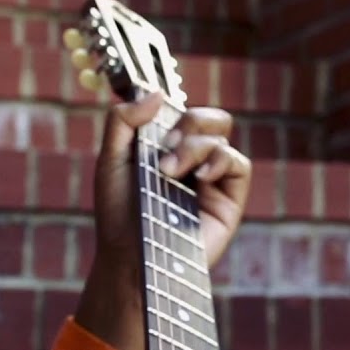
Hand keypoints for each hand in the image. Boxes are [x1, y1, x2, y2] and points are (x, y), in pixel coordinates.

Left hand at [73, 91, 251, 349]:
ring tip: (168, 172)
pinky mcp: (229, 200)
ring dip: (194, 147)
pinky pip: (239, 163)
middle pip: (211, 118)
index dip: (173, 107)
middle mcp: (193, 160)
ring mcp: (212, 179)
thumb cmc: (117, 214)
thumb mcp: (110, 161)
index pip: (183, 111)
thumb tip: (157, 93)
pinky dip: (219, 161)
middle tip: (165, 144)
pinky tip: (198, 178)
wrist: (129, 256)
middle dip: (190, 120)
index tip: (153, 117)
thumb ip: (123, 121)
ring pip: (222, 137)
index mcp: (167, 148)